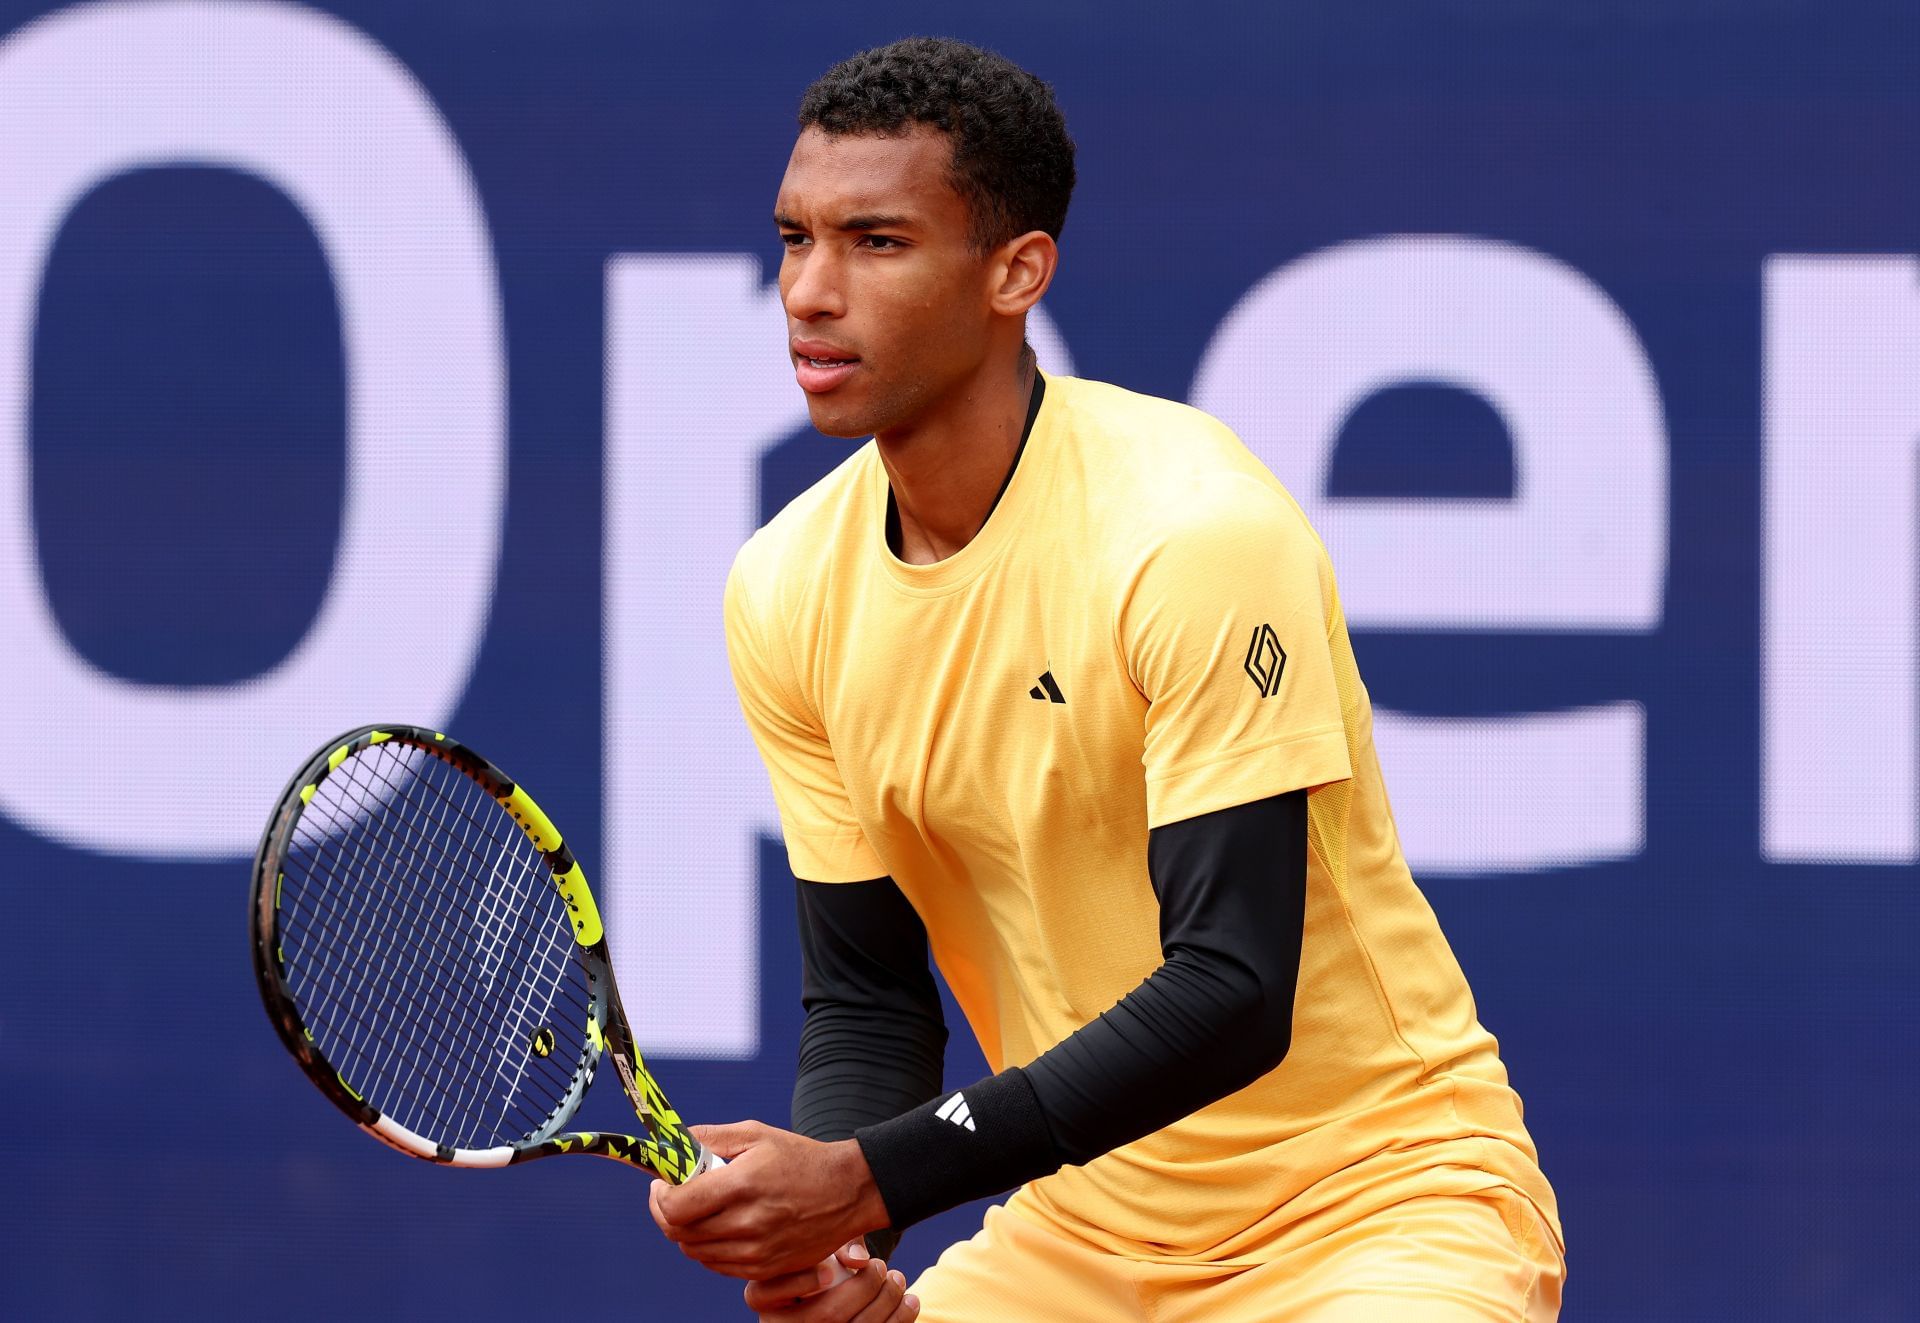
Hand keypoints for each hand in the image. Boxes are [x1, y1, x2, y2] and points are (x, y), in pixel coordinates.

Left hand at [649, 1121, 889, 1278]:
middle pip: (678, 1232)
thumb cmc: (802, 1159)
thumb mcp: (757, 1134)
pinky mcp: (765, 1269)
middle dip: (666, 1211)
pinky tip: (719, 1226)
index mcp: (742, 1184)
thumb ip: (710, 1137)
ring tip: (699, 1209)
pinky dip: (708, 1247)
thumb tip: (673, 1142)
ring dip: (686, 1230)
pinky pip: (717, 1265)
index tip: (662, 1183)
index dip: (660, 1196)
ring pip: (694, 1251)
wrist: (848, 1192)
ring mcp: (756, 1252)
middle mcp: (747, 1223)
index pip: (676, 1207)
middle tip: (672, 1194)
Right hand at [744, 1241, 919, 1321]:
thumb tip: (857, 1260)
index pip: (765, 1293)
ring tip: (897, 1279)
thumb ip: (836, 1242)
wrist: (829, 1286)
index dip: (799, 1282)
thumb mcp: (820, 1243)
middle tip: (880, 1266)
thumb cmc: (820, 1257)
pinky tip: (909, 1301)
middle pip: (823, 1314)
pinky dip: (898, 1320)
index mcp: (764, 1296)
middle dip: (863, 1288)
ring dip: (885, 1302)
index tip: (829, 1269)